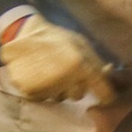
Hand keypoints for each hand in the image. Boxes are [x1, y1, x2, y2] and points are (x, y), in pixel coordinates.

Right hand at [0, 14, 116, 103]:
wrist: (23, 33)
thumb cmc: (56, 38)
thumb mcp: (81, 44)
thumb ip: (95, 62)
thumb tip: (108, 74)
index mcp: (82, 67)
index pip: (103, 92)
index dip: (106, 97)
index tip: (105, 98)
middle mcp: (66, 79)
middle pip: (78, 96)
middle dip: (75, 87)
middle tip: (67, 73)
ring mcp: (47, 87)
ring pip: (59, 98)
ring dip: (57, 89)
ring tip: (50, 71)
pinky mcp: (30, 91)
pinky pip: (42, 97)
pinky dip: (41, 89)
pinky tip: (37, 75)